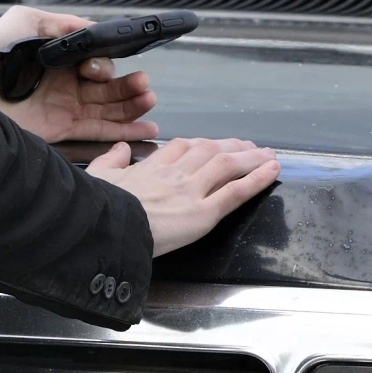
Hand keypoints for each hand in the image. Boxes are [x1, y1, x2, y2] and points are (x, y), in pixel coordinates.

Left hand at [0, 7, 157, 144]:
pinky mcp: (61, 128)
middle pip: (108, 86)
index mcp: (59, 57)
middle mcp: (64, 82)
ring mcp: (64, 106)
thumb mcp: (26, 22)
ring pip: (109, 108)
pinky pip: (99, 131)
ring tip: (148, 99)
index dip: (104, 63)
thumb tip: (90, 27)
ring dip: (132, 105)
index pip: (96, 60)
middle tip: (143, 84)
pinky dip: (124, 131)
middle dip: (129, 85)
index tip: (95, 66)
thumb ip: (61, 22)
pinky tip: (143, 128)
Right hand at [88, 137, 280, 255]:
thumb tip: (120, 147)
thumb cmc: (100, 206)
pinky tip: (273, 170)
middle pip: (210, 151)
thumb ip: (111, 160)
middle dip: (232, 147)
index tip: (211, 144)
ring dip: (251, 158)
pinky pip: (236, 191)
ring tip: (269, 155)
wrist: (106, 228)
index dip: (201, 145)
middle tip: (249, 147)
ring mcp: (193, 191)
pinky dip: (257, 179)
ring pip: (228, 165)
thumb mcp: (99, 176)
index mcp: (152, 167)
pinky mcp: (204, 212)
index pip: (183, 148)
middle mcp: (177, 173)